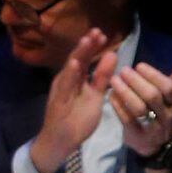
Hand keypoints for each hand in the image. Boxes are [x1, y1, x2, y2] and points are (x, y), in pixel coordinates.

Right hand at [28, 27, 117, 172]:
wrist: (59, 141)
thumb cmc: (77, 119)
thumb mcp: (95, 95)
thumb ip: (101, 77)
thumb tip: (112, 55)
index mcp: (74, 79)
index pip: (84, 58)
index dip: (92, 46)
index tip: (102, 34)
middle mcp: (65, 80)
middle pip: (77, 59)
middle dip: (86, 45)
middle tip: (97, 31)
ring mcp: (61, 90)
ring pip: (70, 69)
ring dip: (78, 54)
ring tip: (87, 40)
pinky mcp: (59, 100)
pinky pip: (66, 86)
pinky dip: (71, 74)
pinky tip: (76, 64)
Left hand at [110, 47, 171, 162]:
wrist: (158, 142)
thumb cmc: (166, 108)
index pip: (169, 88)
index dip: (154, 76)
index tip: (139, 65)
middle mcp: (169, 115)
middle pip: (153, 97)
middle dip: (137, 81)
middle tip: (124, 70)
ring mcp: (153, 127)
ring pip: (139, 108)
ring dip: (125, 92)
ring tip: (114, 80)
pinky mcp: (137, 135)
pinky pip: (126, 119)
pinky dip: (117, 105)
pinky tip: (110, 94)